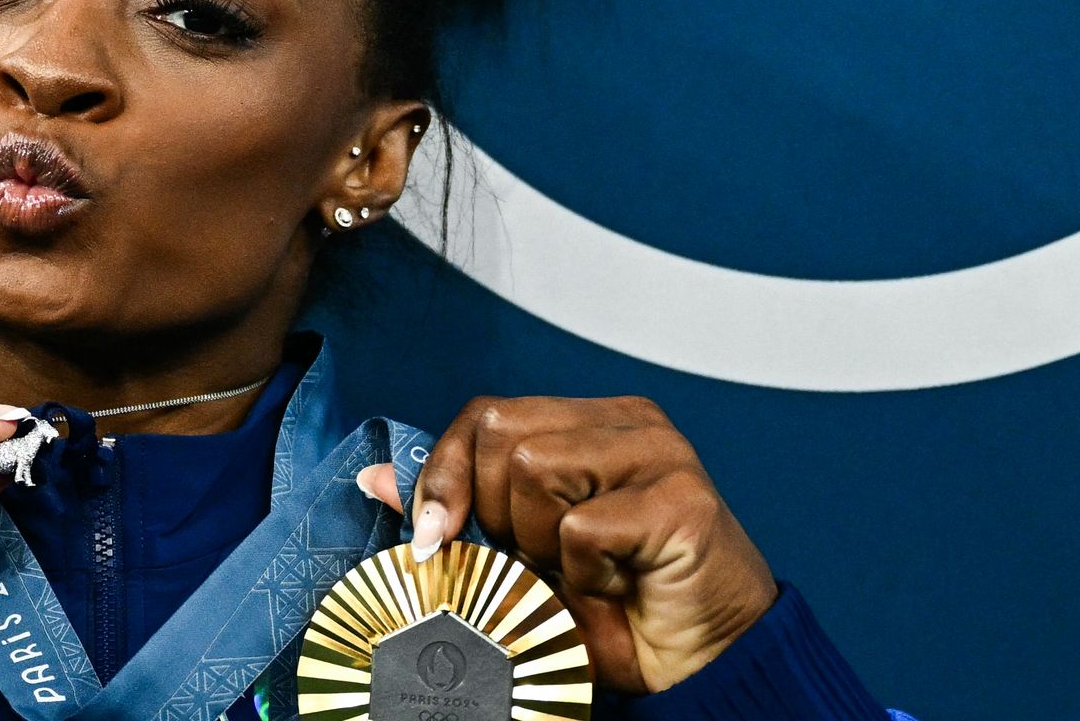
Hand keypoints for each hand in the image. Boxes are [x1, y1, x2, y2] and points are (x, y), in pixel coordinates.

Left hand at [356, 395, 778, 693]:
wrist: (702, 665)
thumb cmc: (617, 611)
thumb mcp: (519, 557)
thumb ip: (459, 513)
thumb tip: (377, 481)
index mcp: (592, 422)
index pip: (487, 415)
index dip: (446, 475)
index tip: (434, 538)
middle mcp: (630, 423)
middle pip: (503, 434)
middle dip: (496, 514)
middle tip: (538, 561)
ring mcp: (661, 454)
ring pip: (536, 470)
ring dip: (541, 544)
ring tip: (584, 573)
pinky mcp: (681, 500)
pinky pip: (583, 528)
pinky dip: (586, 574)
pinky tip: (619, 587)